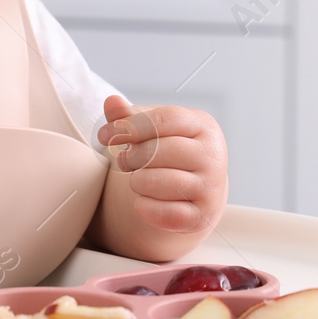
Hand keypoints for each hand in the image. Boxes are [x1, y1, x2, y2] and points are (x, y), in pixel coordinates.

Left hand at [97, 95, 228, 234]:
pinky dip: (146, 208)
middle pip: (161, 150)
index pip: (165, 119)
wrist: (197, 191)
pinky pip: (166, 213)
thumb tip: (111, 102)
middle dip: (132, 156)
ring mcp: (211, 187)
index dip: (131, 126)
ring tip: (137, 179)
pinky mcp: (202, 215)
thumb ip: (130, 116)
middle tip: (123, 161)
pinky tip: (142, 201)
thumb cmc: (170, 151)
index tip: (104, 135)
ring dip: (138, 182)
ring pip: (162, 182)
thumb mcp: (153, 129)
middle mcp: (213, 155)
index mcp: (202, 125)